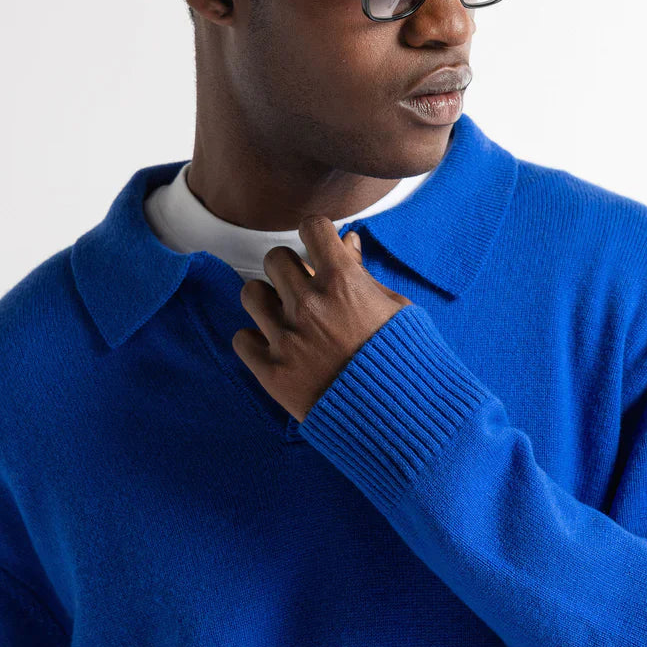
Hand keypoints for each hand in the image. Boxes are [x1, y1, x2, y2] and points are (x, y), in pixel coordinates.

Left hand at [231, 215, 412, 423]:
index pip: (312, 227)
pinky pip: (241, 339)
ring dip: (267, 301)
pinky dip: (256, 342)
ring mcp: (286, 337)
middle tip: (304, 288)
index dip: (316, 234)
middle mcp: (309, 304)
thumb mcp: (395, 309)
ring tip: (286, 317)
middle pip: (275, 258)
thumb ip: (363, 273)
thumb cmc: (405, 362)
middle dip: (290, 269)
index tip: (318, 246)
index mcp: (343, 281)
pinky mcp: (271, 371)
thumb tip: (347, 242)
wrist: (400, 419)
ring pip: (251, 293)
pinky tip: (277, 348)